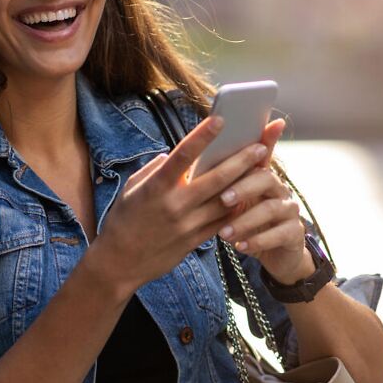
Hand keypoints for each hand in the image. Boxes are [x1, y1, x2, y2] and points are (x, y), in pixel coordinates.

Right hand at [86, 115, 272, 295]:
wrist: (119, 263)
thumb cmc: (123, 220)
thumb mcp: (131, 189)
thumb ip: (153, 169)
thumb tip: (172, 155)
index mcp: (157, 186)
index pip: (183, 155)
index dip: (202, 136)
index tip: (220, 119)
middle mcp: (175, 204)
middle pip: (217, 179)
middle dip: (242, 161)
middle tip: (261, 146)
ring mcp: (187, 225)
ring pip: (226, 201)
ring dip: (246, 184)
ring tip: (262, 169)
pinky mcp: (194, 242)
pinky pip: (222, 222)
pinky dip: (237, 209)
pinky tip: (250, 197)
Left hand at [212, 119, 313, 284]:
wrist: (275, 254)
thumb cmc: (247, 223)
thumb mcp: (233, 203)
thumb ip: (218, 183)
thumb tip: (177, 162)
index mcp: (261, 176)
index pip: (261, 154)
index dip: (262, 141)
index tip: (249, 138)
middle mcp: (279, 189)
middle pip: (266, 178)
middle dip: (243, 187)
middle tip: (222, 199)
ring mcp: (289, 210)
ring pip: (271, 208)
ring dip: (245, 220)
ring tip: (224, 232)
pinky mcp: (294, 232)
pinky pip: (279, 234)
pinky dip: (258, 241)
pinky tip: (240, 246)